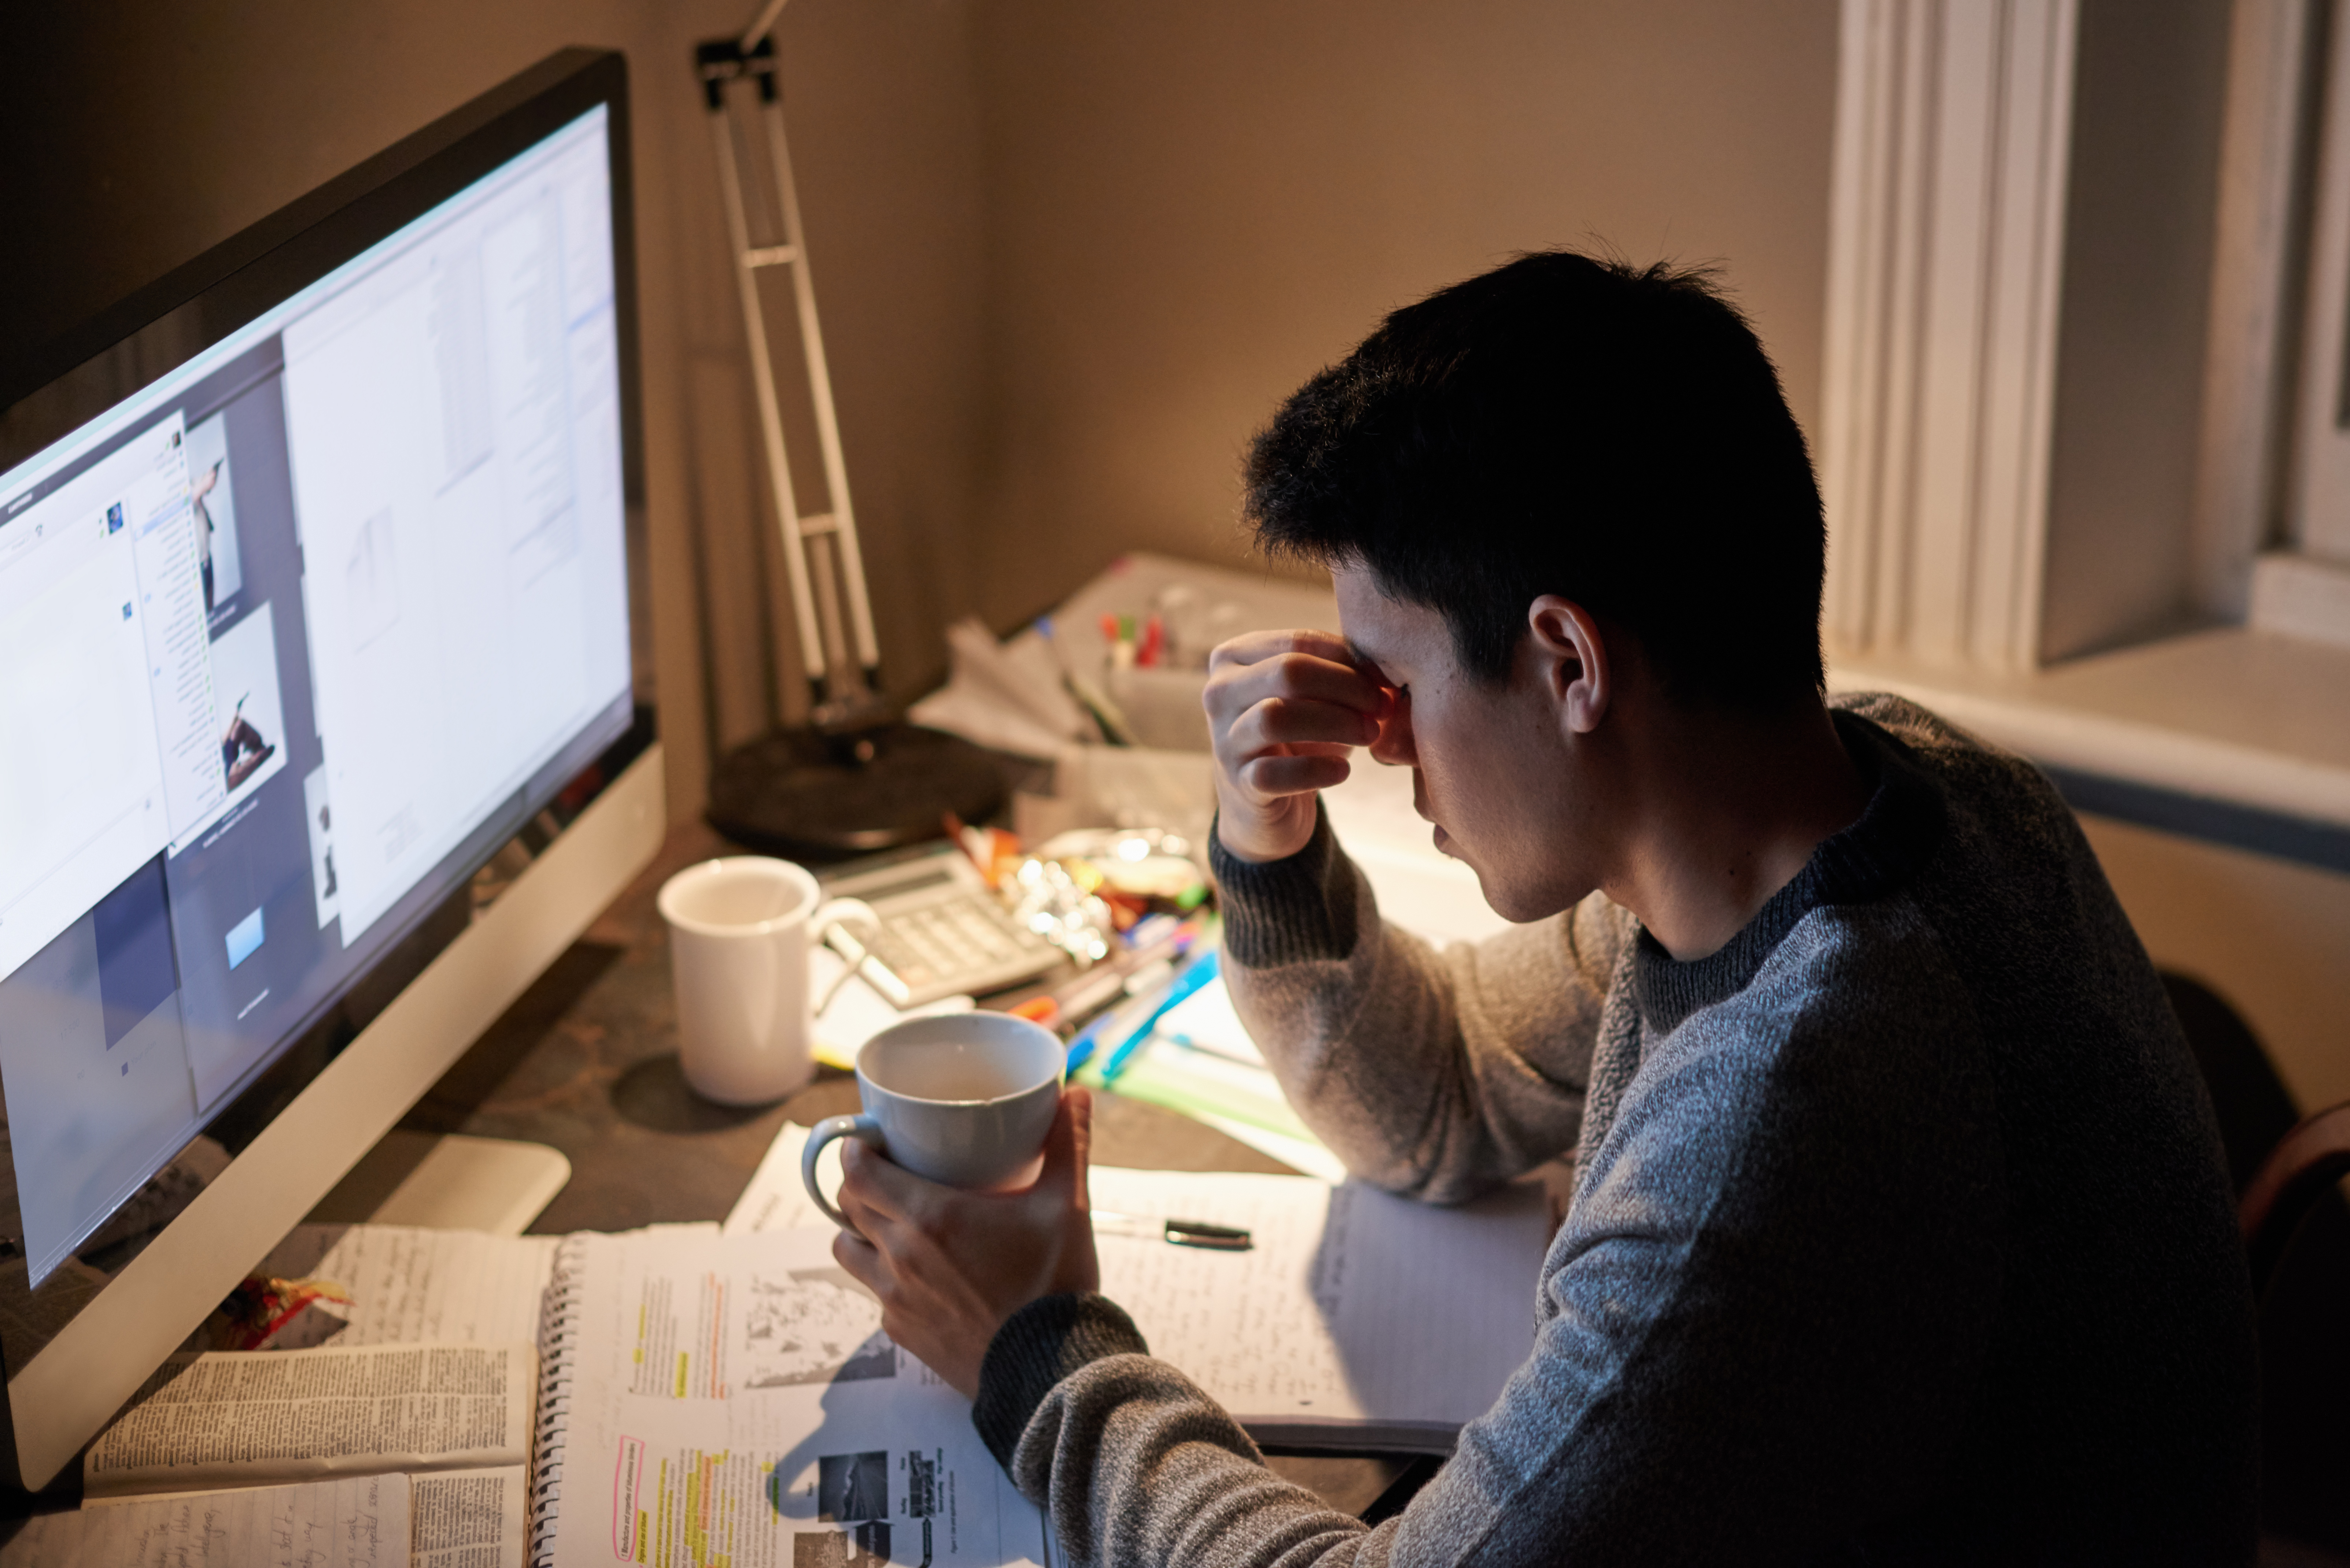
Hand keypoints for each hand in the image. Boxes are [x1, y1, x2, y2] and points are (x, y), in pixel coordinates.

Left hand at [830, 1087, 1099, 1399]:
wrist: (1050, 1372)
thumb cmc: (1055, 1285)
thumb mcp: (1068, 1206)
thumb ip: (1067, 1144)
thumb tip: (1075, 1094)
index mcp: (931, 1216)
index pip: (857, 1173)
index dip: (856, 1152)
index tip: (869, 1141)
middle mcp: (901, 1256)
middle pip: (847, 1207)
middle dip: (859, 1185)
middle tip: (888, 1174)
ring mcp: (896, 1299)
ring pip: (847, 1251)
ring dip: (860, 1232)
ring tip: (893, 1223)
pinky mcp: (902, 1332)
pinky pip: (874, 1294)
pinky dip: (883, 1277)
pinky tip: (919, 1273)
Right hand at [1203, 629, 1389, 862]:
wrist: (1265, 802)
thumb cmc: (1296, 735)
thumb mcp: (1311, 695)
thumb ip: (1338, 672)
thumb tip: (1384, 669)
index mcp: (1234, 657)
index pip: (1297, 641)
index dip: (1348, 658)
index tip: (1385, 679)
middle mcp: (1219, 692)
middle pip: (1287, 672)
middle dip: (1345, 687)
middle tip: (1382, 706)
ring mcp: (1224, 739)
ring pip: (1275, 717)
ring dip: (1335, 723)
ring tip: (1369, 733)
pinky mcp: (1238, 783)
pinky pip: (1274, 774)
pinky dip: (1316, 771)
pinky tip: (1343, 771)